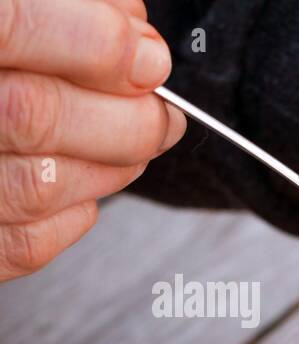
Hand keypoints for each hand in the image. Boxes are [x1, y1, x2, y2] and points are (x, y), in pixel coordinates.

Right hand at [0, 0, 184, 279]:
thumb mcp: (5, 4)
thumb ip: (59, 5)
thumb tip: (135, 39)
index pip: (11, 25)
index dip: (95, 41)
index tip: (148, 56)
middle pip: (32, 114)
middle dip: (124, 116)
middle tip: (161, 112)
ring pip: (39, 184)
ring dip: (110, 165)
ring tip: (134, 142)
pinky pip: (24, 243)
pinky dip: (74, 214)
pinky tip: (82, 181)